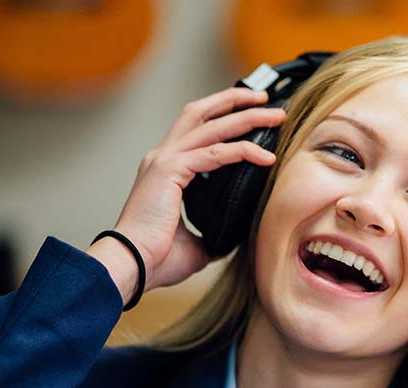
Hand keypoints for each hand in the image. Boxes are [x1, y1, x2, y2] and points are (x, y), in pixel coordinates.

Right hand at [91, 87, 285, 297]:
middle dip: (235, 101)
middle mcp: (163, 157)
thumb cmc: (156, 259)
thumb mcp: (196, 243)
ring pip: (212, 125)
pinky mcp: (169, 170)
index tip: (252, 115)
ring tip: (276, 116)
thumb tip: (232, 237)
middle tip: (266, 100)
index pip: (196, 130)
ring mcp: (164, 160)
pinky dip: (243, 151)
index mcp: (166, 170)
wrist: (131, 266)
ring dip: (246, 117)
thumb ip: (213, 232)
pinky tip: (266, 157)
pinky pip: (215, 153)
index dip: (223, 117)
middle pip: (201, 112)